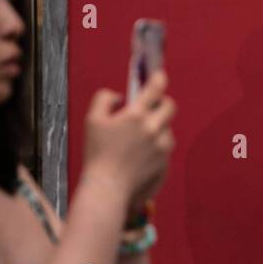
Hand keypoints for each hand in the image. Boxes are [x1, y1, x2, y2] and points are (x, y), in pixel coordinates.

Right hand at [83, 69, 176, 205]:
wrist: (108, 188)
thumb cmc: (97, 154)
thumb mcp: (92, 120)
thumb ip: (104, 99)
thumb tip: (120, 98)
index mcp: (136, 115)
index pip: (156, 88)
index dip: (159, 77)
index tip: (158, 75)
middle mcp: (153, 129)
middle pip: (170, 106)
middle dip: (162, 103)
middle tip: (151, 107)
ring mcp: (162, 147)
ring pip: (167, 129)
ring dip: (157, 128)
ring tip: (138, 139)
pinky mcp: (165, 162)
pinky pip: (165, 148)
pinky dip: (156, 147)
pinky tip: (140, 155)